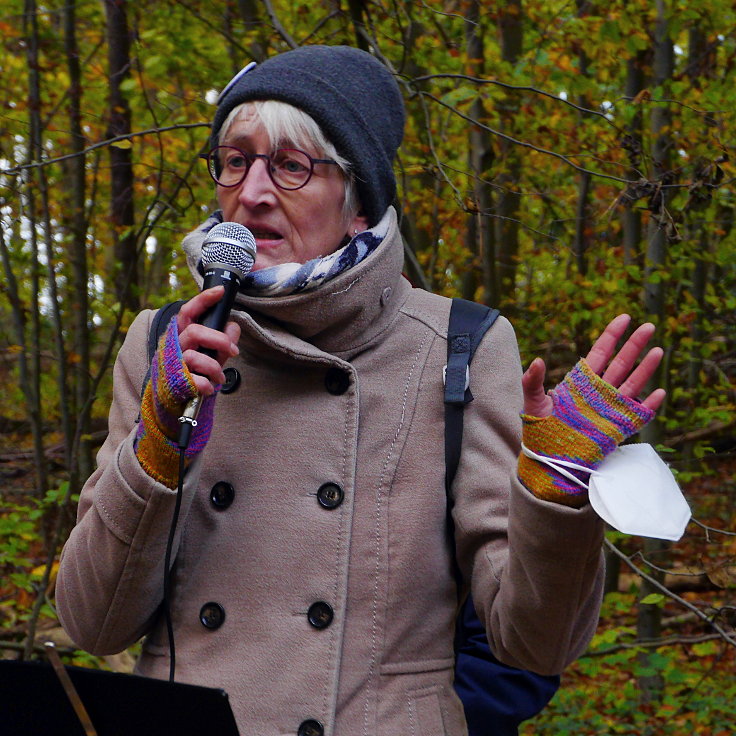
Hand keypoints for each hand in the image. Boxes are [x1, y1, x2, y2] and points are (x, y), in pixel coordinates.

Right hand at [176, 286, 240, 395]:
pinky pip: (194, 380)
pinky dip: (207, 384)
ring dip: (214, 367)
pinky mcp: (175, 382)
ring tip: (220, 376)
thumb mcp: (213, 353)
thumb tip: (233, 326)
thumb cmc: (195, 370)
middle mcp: (175, 345)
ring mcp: (173, 363)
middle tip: (234, 350)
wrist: (176, 399)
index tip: (220, 291)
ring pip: (194, 356)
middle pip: (195, 332)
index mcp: (183, 334)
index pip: (189, 311)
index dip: (203, 300)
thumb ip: (223, 340)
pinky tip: (209, 387)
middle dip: (219, 340)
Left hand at [522, 314, 665, 417]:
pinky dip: (650, 405)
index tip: (624, 318)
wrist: (548, 457)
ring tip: (658, 350)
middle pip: (621, 363)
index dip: (612, 335)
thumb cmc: (540, 430)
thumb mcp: (533, 402)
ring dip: (646, 369)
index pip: (600, 352)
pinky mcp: (617, 426)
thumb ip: (533, 381)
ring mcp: (610, 408)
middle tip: (649, 326)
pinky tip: (660, 393)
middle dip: (634, 345)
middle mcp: (599, 391)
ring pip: (632, 384)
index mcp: (581, 381)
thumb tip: (537, 360)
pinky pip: (638, 414)